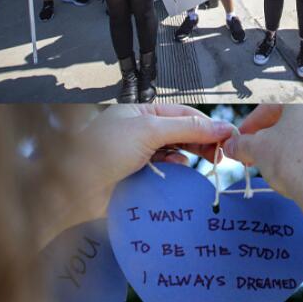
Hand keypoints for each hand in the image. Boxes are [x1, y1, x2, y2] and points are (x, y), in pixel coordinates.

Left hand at [40, 104, 237, 245]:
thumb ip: (187, 128)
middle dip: (203, 141)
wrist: (74, 188)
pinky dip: (175, 170)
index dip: (208, 125)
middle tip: (221, 154)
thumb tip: (219, 126)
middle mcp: (141, 131)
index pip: (185, 114)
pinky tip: (177, 169)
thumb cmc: (100, 153)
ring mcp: (140, 153)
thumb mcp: (149, 131)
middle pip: (183, 132)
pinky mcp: (139, 175)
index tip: (228, 137)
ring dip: (190, 155)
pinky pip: (166, 170)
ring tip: (203, 162)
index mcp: (142, 113)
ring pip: (177, 152)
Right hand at [224, 105, 302, 214]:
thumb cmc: (299, 161)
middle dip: (271, 134)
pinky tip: (299, 168)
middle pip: (294, 116)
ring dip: (291, 142)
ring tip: (274, 163)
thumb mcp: (260, 149)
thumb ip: (244, 144)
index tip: (242, 140)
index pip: (272, 104)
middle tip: (255, 152)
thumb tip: (233, 146)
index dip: (252, 124)